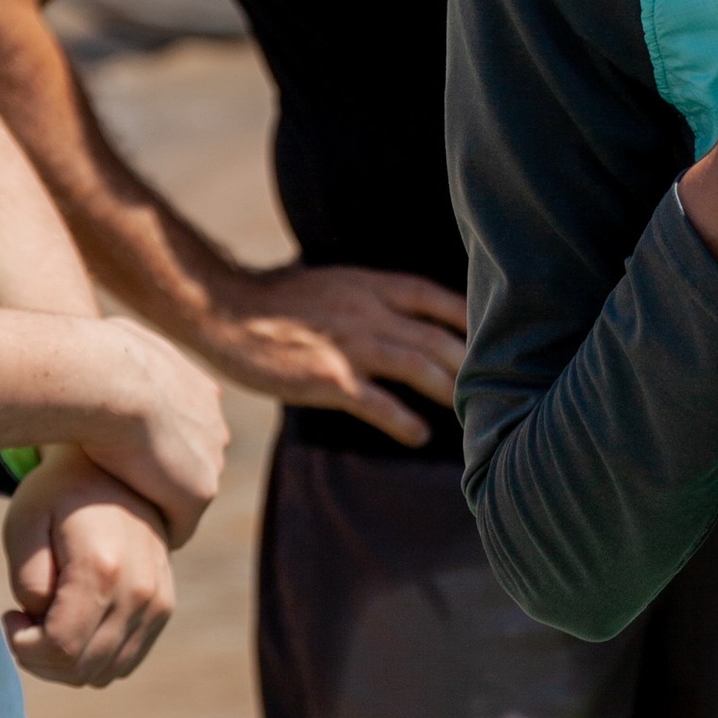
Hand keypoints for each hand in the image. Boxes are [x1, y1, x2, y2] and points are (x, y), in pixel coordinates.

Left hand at [1, 448, 177, 684]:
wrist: (118, 469)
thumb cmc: (60, 494)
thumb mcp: (24, 523)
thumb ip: (28, 580)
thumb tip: (44, 622)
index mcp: (103, 567)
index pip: (60, 648)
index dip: (23, 645)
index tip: (10, 615)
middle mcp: (142, 590)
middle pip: (82, 669)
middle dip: (41, 658)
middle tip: (25, 620)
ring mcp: (160, 602)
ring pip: (105, 674)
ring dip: (67, 662)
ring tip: (51, 620)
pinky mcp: (165, 608)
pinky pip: (125, 662)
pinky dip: (94, 656)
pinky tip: (77, 622)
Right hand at [78, 320, 229, 539]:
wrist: (109, 381)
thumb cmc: (98, 357)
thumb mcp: (116, 339)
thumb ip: (126, 351)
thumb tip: (113, 341)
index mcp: (200, 392)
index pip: (182, 429)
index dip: (151, 446)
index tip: (121, 460)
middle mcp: (215, 425)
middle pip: (188, 464)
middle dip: (160, 479)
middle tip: (118, 494)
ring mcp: (211, 460)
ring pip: (183, 496)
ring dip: (156, 506)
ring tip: (119, 518)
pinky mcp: (199, 493)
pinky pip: (179, 525)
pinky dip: (156, 531)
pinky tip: (127, 538)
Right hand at [202, 263, 468, 445]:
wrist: (224, 309)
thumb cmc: (272, 299)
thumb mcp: (330, 282)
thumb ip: (363, 295)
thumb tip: (389, 308)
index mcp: (368, 285)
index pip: (432, 297)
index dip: (465, 316)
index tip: (491, 333)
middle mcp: (368, 311)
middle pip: (436, 336)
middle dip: (469, 362)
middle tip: (494, 385)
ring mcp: (350, 344)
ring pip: (418, 366)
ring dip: (449, 390)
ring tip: (469, 412)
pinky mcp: (329, 378)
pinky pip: (377, 403)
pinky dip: (403, 420)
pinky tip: (419, 434)